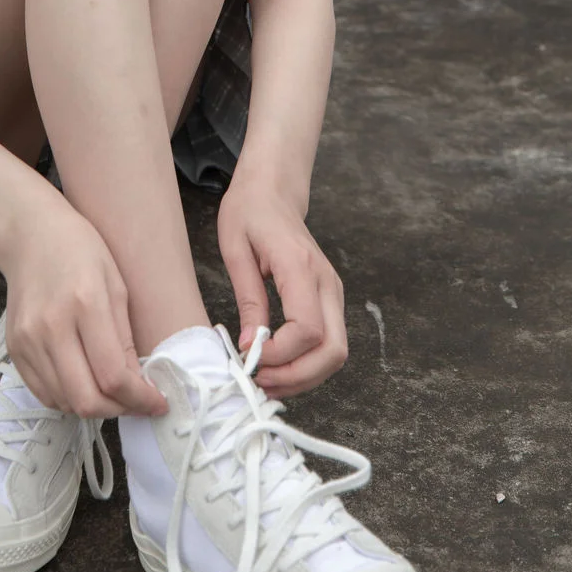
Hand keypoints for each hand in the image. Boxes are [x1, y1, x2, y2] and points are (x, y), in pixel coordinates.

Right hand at [0, 196, 167, 419]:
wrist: (31, 236)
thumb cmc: (82, 252)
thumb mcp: (117, 285)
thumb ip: (125, 339)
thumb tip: (137, 386)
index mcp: (85, 305)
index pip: (113, 375)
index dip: (140, 399)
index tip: (158, 402)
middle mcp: (51, 328)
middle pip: (86, 399)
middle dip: (118, 410)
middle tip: (136, 403)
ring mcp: (27, 341)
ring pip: (64, 402)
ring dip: (94, 407)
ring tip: (113, 393)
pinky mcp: (13, 349)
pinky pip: (43, 393)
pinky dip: (68, 399)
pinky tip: (85, 384)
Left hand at [217, 173, 347, 398]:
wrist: (273, 192)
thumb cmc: (249, 213)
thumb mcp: (235, 251)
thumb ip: (247, 299)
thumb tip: (249, 345)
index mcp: (300, 266)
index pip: (307, 329)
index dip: (280, 354)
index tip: (249, 355)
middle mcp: (326, 282)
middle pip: (333, 350)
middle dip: (297, 377)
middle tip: (259, 380)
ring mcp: (333, 292)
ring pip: (337, 353)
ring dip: (304, 377)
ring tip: (265, 378)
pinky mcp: (330, 300)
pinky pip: (329, 344)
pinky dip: (308, 365)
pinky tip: (278, 366)